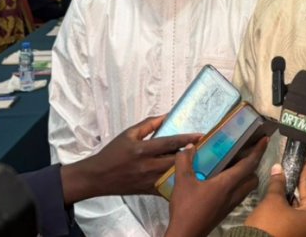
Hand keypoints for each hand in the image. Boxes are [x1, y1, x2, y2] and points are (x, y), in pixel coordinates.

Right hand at [61, 115, 200, 203]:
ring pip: (174, 175)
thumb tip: (167, 115)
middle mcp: (147, 166)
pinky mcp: (149, 190)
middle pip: (176, 160)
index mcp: (142, 150)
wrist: (98, 177)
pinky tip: (190, 178)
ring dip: (188, 168)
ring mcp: (149, 180)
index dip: (186, 139)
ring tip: (203, 161)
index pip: (169, 143)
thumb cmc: (113, 153)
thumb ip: (149, 124)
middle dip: (192, 154)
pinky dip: (179, 183)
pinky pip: (168, 187)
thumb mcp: (129, 134)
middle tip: (207, 148)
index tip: (201, 135)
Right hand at [165, 137, 267, 236]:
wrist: (186, 234)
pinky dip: (238, 184)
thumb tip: (189, 146)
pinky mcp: (226, 210)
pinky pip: (239, 194)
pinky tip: (222, 181)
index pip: (249, 164)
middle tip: (245, 153)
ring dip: (246, 175)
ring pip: (247, 187)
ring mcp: (231, 204)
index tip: (265, 139)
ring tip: (234, 165)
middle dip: (254, 164)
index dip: (258, 150)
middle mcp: (234, 193)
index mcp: (227, 183)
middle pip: (253, 177)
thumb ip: (185, 161)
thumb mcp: (182, 182)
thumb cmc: (186, 208)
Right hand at [244, 162, 305, 236]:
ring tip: (283, 189)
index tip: (305, 160)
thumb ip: (278, 184)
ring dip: (292, 202)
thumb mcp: (272, 202)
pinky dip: (288, 212)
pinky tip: (280, 206)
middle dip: (298, 188)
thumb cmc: (268, 225)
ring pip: (300, 214)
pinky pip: (295, 223)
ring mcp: (305, 236)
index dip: (305, 173)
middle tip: (291, 174)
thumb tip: (278, 168)